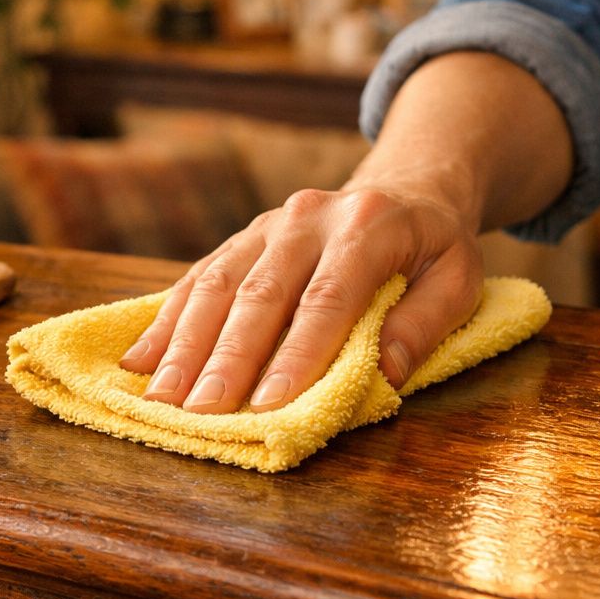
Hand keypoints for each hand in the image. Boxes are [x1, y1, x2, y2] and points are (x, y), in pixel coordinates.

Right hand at [117, 184, 483, 413]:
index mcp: (367, 226)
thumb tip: (383, 373)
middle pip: (260, 292)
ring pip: (218, 284)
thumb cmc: (434, 247)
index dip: (298, 352)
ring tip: (161, 396)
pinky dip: (166, 322)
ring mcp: (268, 224)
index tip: (270, 403)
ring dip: (185, 344)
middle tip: (201, 411)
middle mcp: (308, 218)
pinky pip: (198, 278)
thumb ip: (424, 323)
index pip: (328, 297)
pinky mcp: (242, 239)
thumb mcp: (460, 279)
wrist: (406, 188)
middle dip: (227, 357)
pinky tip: (139, 362)